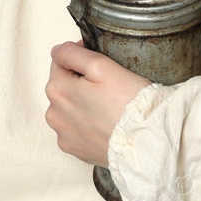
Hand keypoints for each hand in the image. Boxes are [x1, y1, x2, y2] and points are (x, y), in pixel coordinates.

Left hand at [44, 40, 151, 166]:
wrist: (146, 141)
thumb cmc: (127, 102)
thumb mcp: (101, 65)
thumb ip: (72, 54)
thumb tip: (57, 51)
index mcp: (57, 89)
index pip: (61, 62)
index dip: (81, 58)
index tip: (101, 63)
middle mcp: (53, 114)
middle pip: (64, 86)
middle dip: (80, 82)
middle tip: (108, 87)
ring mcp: (63, 134)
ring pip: (68, 109)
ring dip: (81, 104)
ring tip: (106, 107)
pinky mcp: (75, 149)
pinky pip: (76, 130)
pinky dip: (86, 125)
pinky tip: (103, 124)